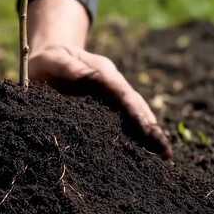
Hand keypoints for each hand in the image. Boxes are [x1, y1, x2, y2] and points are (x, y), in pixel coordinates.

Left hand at [29, 45, 172, 157]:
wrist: (49, 58)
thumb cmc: (48, 60)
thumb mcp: (54, 60)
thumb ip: (68, 67)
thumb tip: (86, 79)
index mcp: (102, 72)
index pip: (123, 94)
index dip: (136, 112)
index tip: (148, 130)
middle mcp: (111, 84)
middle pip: (136, 106)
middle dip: (150, 128)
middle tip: (165, 152)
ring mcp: (110, 95)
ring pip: (133, 114)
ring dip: (147, 133)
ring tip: (160, 156)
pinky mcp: (103, 106)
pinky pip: (121, 120)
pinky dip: (132, 134)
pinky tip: (139, 152)